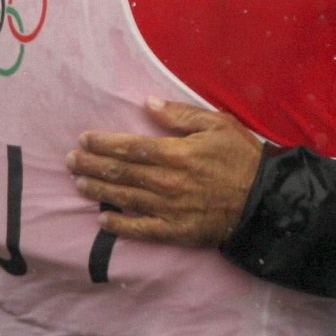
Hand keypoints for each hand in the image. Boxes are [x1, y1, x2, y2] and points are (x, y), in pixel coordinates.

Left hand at [66, 98, 262, 245]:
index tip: (85, 139)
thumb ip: (182, 115)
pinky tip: (103, 219)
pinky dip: (119, 224)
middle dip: (92, 165)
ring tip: (79, 183)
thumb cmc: (243, 158)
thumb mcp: (218, 125)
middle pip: (120, 173)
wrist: (264, 200)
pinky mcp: (175, 231)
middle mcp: (166, 181)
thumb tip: (149, 105)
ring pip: (125, 198)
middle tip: (71, 161)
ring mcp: (168, 208)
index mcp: (176, 154)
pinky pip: (140, 229)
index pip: (129, 148)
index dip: (103, 143)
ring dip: (98, 190)